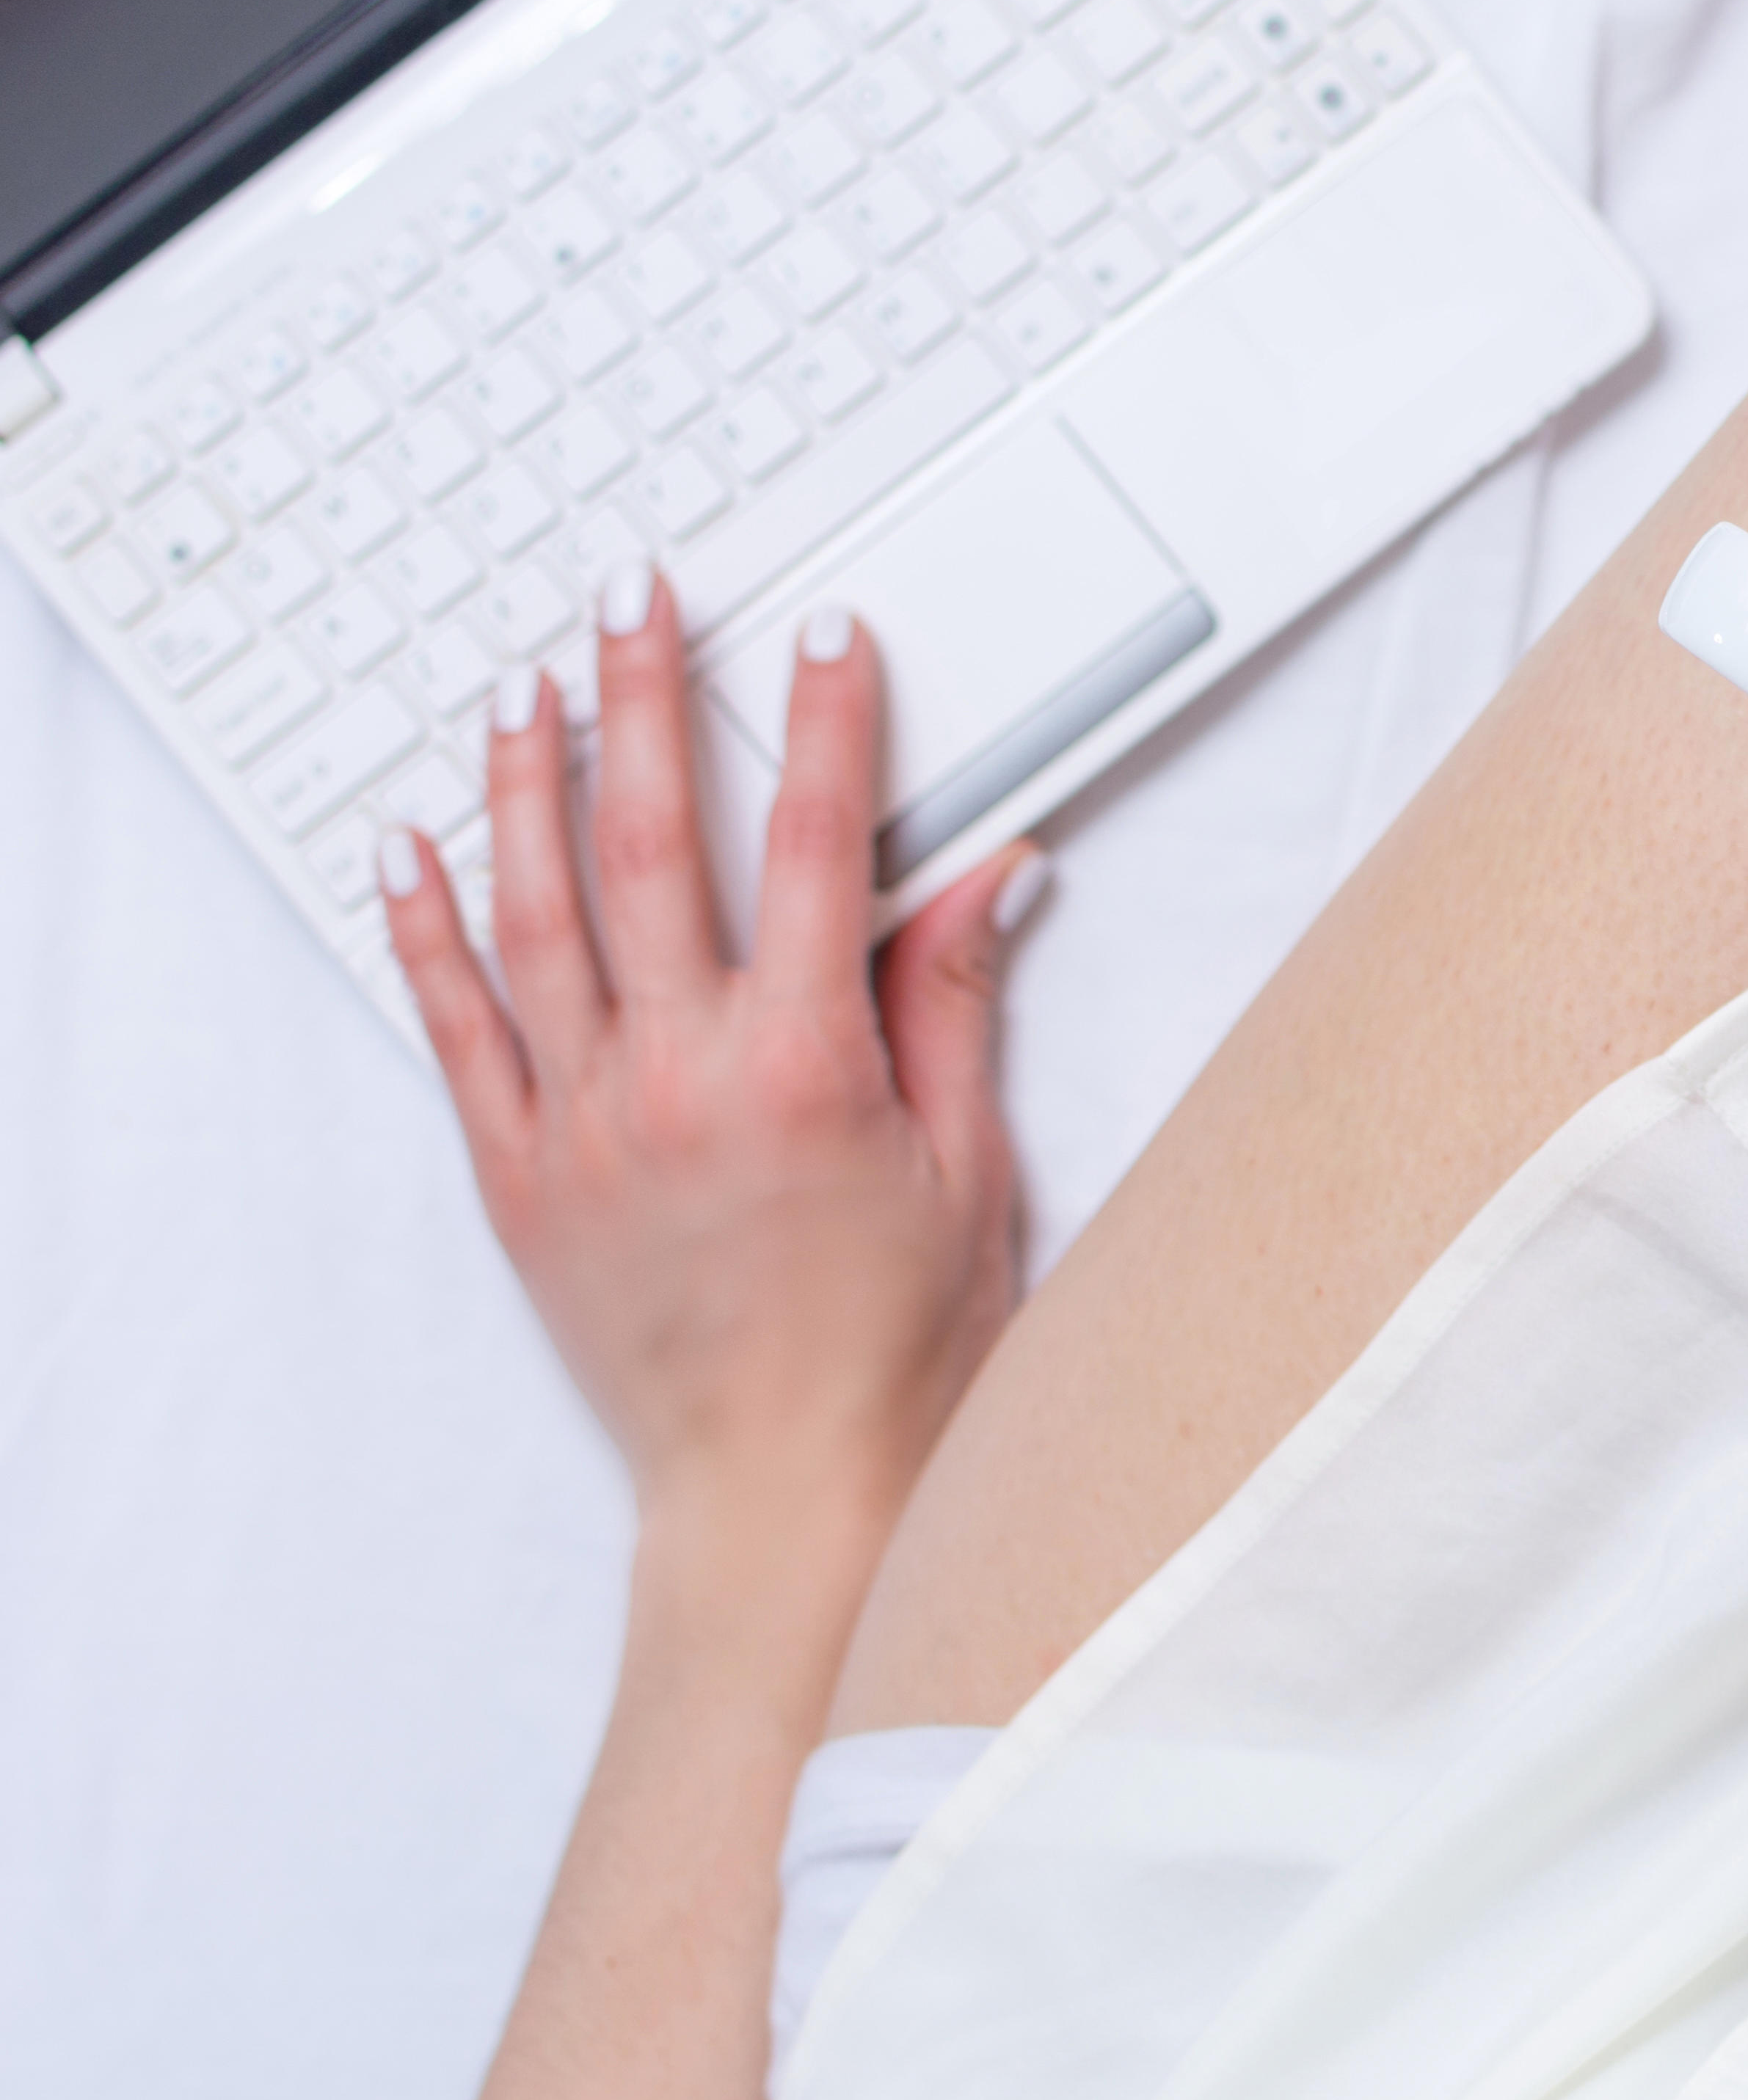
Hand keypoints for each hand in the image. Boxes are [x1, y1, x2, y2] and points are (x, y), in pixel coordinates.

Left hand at [379, 567, 1039, 1565]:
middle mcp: (681, 1081)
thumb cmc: (900, 1351)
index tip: (825, 640)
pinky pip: (457, 1031)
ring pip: (539, 916)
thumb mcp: (969, 1165)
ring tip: (526, 691)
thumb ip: (949, 1007)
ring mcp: (585, 1127)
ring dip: (529, 787)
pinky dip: (429, 932)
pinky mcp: (520, 1179)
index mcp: (806, 1070)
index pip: (824, 850)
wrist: (792, 1496)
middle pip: (654, 847)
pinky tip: (414, 851)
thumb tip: (981, 875)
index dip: (828, 727)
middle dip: (645, 704)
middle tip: (636, 603)